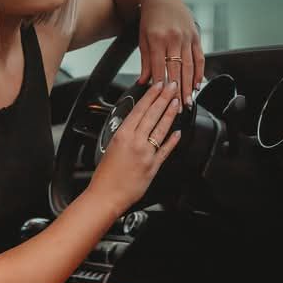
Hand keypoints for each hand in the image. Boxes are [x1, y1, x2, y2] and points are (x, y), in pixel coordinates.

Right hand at [88, 81, 181, 212]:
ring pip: (161, 128)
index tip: (157, 86)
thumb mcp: (109, 146)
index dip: (151, 96)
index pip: (140, 109)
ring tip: (177, 103)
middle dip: (164, 98)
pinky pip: (165, 150)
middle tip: (172, 86)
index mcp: (123, 135)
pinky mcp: (154, 166)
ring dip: (170, 114)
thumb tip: (133, 124)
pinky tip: (178, 132)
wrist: (106, 195)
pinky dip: (172, 140)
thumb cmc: (104, 175)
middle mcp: (136, 142)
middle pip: (153, 115)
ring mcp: (147, 153)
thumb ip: (123, 135)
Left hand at [136, 0, 204, 104]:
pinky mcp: (196, 36)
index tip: (162, 98)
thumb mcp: (142, 39)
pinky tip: (198, 83)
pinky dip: (199, 71)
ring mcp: (186, 37)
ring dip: (190, 85)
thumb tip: (144, 81)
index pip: (159, 67)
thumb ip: (145, 61)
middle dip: (179, 89)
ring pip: (190, 65)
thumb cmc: (150, 19)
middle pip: (177, 69)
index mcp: (157, 39)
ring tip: (189, 99)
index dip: (161, 84)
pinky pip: (199, 57)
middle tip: (180, 106)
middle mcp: (173, 38)